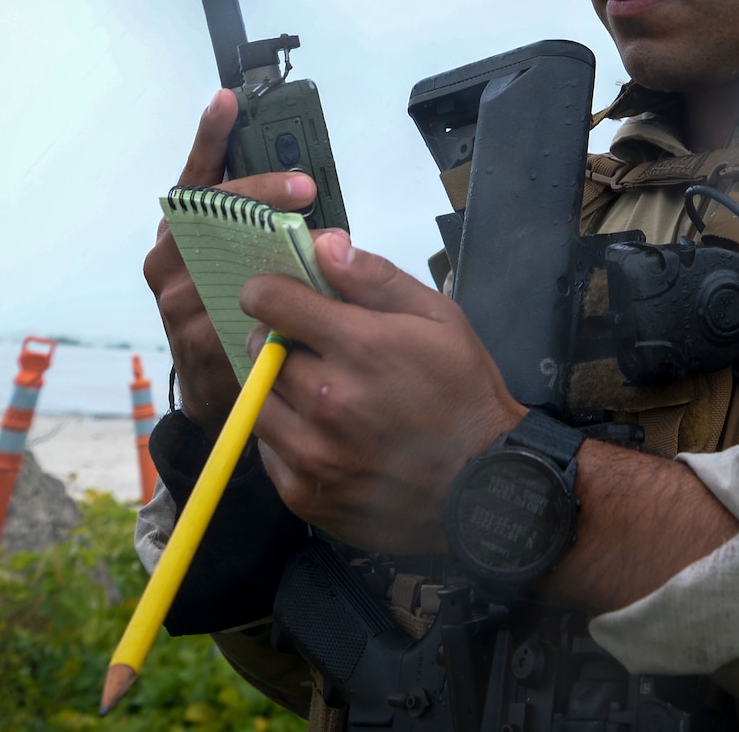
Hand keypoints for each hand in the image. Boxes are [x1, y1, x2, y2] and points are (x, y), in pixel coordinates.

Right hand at [143, 89, 318, 436]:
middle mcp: (169, 258)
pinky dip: (272, 299)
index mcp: (182, 231)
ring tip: (314, 240)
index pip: (195, 177)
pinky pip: (235, 309)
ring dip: (272, 246)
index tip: (227, 99)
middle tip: (304, 185)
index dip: (210, 138)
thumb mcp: (247, 262)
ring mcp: (176, 298)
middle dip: (259, 193)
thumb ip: (265, 232)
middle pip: (211, 211)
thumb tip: (315, 199)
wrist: (220, 390)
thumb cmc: (240, 312)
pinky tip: (301, 293)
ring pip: (223, 258)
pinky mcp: (192, 337)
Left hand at [240, 233, 527, 552]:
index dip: (269, 291)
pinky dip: (285, 435)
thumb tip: (324, 245)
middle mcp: (326, 399)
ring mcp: (312, 452)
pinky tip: (322, 432)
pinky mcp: (304, 493)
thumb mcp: (440, 320)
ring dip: (275, 388)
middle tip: (311, 349)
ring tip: (313, 391)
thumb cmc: (465, 394)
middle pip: (259, 349)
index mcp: (360, 347)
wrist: (482, 488)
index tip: (276, 296)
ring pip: (257, 400)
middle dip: (278, 340)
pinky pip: (267, 449)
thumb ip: (377, 279)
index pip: (272, 301)